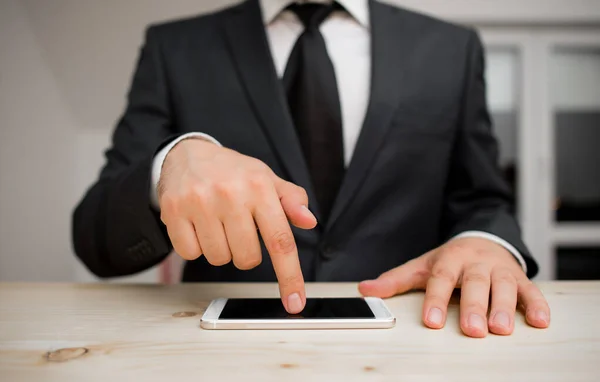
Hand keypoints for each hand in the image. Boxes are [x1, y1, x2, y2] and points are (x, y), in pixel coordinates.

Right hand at [158, 138, 316, 313]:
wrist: (188, 153)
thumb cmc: (233, 172)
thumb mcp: (267, 179)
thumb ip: (291, 201)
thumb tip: (309, 221)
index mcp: (259, 187)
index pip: (280, 241)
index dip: (290, 276)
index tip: (295, 303)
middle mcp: (229, 194)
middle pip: (247, 258)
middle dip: (246, 252)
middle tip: (239, 229)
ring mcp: (199, 202)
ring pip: (219, 259)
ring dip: (221, 250)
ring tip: (217, 224)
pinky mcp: (174, 210)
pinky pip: (190, 253)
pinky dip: (196, 246)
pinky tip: (198, 225)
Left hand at [359, 237, 549, 336]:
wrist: (482, 238)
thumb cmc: (450, 259)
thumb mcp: (421, 266)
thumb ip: (395, 280)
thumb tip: (364, 290)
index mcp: (449, 259)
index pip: (440, 279)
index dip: (435, 299)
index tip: (431, 321)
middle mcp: (476, 263)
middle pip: (474, 283)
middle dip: (473, 306)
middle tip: (473, 330)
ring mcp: (499, 269)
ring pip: (504, 286)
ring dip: (504, 307)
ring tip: (501, 329)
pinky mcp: (520, 277)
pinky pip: (531, 290)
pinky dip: (537, 305)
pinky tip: (539, 322)